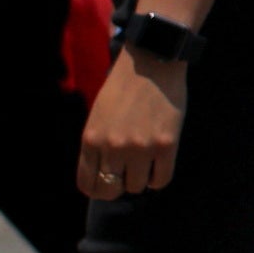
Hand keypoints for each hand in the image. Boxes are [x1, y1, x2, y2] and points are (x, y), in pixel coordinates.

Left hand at [77, 51, 189, 198]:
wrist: (152, 62)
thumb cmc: (123, 89)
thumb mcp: (98, 116)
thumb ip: (98, 145)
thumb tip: (105, 175)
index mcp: (91, 139)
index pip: (87, 185)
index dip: (97, 190)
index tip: (107, 183)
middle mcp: (113, 146)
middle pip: (111, 190)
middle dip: (118, 187)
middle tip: (127, 174)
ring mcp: (140, 147)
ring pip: (137, 186)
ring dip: (140, 178)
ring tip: (145, 161)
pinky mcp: (166, 145)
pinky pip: (161, 180)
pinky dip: (158, 178)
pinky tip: (158, 163)